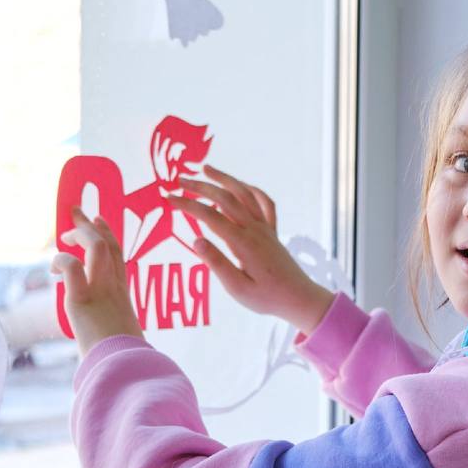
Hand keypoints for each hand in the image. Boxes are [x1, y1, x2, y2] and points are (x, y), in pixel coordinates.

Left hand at [51, 205, 144, 357]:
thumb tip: (98, 351)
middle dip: (92, 225)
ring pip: (96, 248)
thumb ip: (109, 336)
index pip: (119, 257)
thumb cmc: (122, 363)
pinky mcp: (82, 300)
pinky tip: (54, 270)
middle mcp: (115, 289)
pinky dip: (62, 261)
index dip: (109, 235)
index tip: (99, 221)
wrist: (123, 372)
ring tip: (64, 236)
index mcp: (123, 297)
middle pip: (109, 245)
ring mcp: (101, 292)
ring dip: (80, 235)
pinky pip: (73, 267)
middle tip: (77, 211)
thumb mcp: (119, 342)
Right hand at [170, 163, 333, 332]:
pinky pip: (265, 202)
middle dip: (200, 186)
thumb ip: (217, 264)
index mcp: (243, 243)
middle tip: (179, 180)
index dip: (187, 205)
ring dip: (225, 179)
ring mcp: (266, 228)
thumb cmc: (266, 298)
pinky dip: (251, 190)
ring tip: (206, 169)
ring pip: (245, 194)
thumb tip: (196, 240)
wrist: (299, 298)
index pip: (210, 216)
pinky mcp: (273, 231)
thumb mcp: (237, 289)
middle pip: (225, 198)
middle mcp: (255, 229)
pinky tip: (241, 186)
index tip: (168, 198)